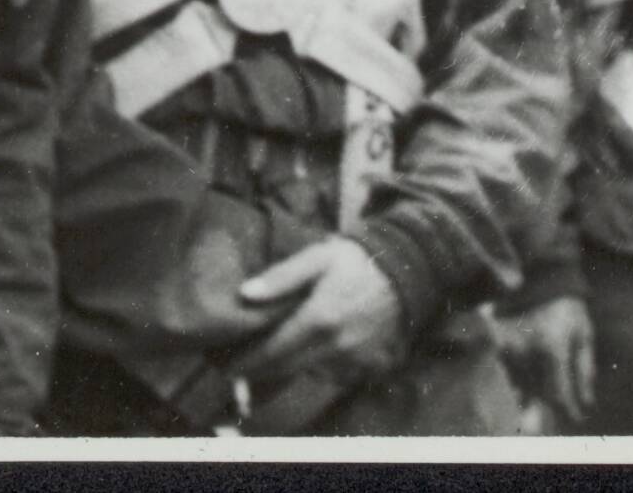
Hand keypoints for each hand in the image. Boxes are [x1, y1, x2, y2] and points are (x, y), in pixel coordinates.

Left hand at [230, 237, 406, 387]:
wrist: (407, 269)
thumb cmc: (356, 261)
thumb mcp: (318, 257)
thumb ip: (282, 276)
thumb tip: (244, 295)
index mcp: (319, 318)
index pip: (271, 353)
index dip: (245, 363)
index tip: (225, 366)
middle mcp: (336, 345)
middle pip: (285, 369)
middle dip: (260, 370)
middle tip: (242, 365)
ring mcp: (355, 359)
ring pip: (309, 374)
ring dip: (291, 368)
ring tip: (280, 354)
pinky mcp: (369, 365)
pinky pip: (335, 376)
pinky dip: (321, 368)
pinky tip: (316, 351)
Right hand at [494, 294, 594, 423]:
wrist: (543, 282)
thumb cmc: (570, 309)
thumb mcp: (584, 336)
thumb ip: (585, 370)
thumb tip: (587, 402)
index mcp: (552, 349)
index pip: (558, 392)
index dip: (568, 409)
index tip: (577, 418)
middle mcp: (528, 352)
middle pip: (538, 393)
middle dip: (552, 403)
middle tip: (564, 406)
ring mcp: (511, 349)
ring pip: (522, 386)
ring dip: (535, 393)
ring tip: (546, 387)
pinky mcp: (500, 346)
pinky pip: (511, 374)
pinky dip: (520, 381)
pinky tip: (528, 380)